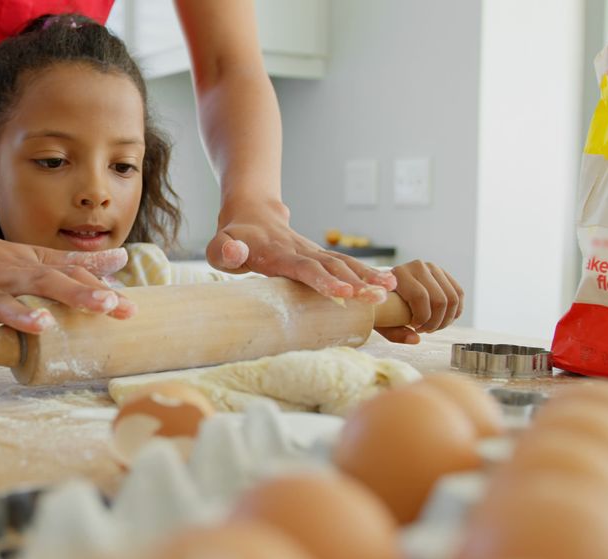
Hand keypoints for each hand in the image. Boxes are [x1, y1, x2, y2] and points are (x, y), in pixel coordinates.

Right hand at [0, 196, 135, 334]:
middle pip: (46, 283)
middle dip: (76, 294)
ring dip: (23, 313)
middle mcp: (9, 272)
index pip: (70, 275)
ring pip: (2, 300)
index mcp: (31, 264)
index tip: (130, 307)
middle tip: (108, 305)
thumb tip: (121, 260)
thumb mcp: (33, 256)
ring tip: (47, 324)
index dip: (99, 290)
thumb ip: (74, 263)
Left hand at [207, 198, 396, 301]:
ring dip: (365, 276)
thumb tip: (236, 251)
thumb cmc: (232, 239)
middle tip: (377, 297)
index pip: (302, 267)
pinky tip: (387, 283)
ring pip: (342, 262)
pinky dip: (365, 272)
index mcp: (276, 253)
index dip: (322, 280)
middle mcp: (299, 251)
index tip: (343, 292)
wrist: (251, 213)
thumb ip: (225, 251)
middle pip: (330, 265)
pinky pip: (344, 263)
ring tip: (389, 289)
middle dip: (354, 281)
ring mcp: (312, 251)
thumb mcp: (218, 246)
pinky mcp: (319, 255)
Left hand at [375, 260, 463, 343]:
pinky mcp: (443, 273)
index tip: (415, 327)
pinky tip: (442, 320)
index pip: (420, 297)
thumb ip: (395, 332)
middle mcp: (418, 266)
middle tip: (424, 330)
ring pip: (452, 298)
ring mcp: (432, 268)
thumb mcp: (382, 320)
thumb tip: (416, 339)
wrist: (383, 286)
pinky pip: (459, 294)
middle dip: (435, 322)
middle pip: (440, 300)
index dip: (422, 317)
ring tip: (432, 326)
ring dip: (446, 320)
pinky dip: (455, 312)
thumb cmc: (382, 305)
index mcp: (399, 273)